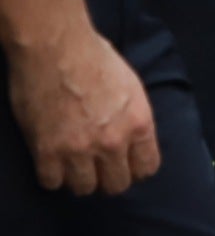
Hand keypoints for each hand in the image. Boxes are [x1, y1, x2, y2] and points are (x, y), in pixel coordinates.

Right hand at [7, 23, 160, 195]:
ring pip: (84, 188)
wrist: (56, 47)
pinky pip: (52, 182)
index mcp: (139, 123)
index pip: (147, 167)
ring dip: (79, 179)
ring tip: (73, 165)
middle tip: (97, 168)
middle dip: (108, 178)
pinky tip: (51, 161)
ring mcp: (79, 149)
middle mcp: (113, 142)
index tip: (125, 166)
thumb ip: (131, 115)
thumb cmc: (95, 56)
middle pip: (116, 184)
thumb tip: (129, 133)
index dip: (135, 170)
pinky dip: (51, 175)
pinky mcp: (47, 151)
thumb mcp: (130, 85)